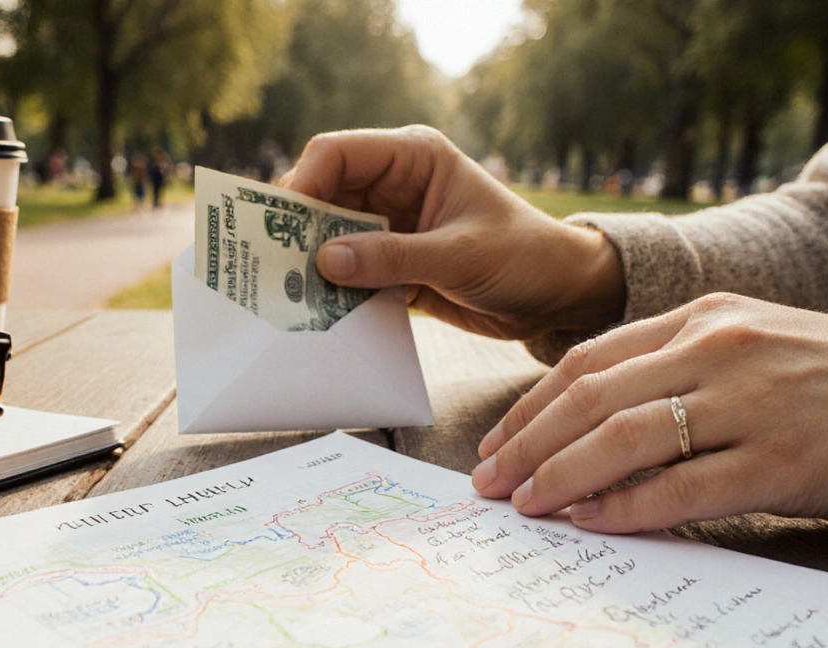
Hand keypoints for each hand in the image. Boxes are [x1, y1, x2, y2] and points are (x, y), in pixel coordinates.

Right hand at [281, 125, 624, 339]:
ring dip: (310, 265)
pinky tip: (316, 313)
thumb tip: (326, 260)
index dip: (302, 183)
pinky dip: (331, 291)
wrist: (558, 297)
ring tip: (286, 295)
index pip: (337, 154)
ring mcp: (390, 226)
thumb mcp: (460, 256)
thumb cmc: (525, 257)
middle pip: (322, 196)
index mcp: (412, 158)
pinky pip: (347, 272)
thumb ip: (393, 257)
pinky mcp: (391, 263)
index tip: (279, 226)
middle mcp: (393, 186)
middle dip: (296, 230)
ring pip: (328, 237)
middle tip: (270, 267)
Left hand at [472, 293, 827, 531]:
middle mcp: (718, 349)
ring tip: (524, 505)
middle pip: (589, 397)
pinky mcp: (785, 459)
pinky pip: (684, 488)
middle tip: (489, 482)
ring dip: (559, 476)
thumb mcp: (756, 345)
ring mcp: (752, 402)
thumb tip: (598, 426)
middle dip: (526, 443)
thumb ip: (680, 369)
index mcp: (704, 317)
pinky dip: (628, 508)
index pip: (587, 361)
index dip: (531, 407)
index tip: (498, 443)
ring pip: (623, 438)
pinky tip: (591, 522)